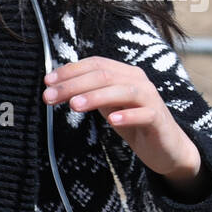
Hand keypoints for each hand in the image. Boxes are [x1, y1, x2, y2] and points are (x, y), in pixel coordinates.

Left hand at [42, 56, 209, 197]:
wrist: (165, 147)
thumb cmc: (132, 121)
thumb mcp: (106, 104)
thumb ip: (88, 93)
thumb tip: (55, 86)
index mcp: (124, 73)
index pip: (95, 64)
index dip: (70, 71)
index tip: (47, 82)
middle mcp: (138, 81)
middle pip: (103, 76)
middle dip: (73, 85)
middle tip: (49, 97)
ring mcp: (150, 99)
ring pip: (123, 91)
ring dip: (96, 96)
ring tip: (73, 106)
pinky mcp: (158, 120)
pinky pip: (144, 114)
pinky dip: (128, 115)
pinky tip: (112, 121)